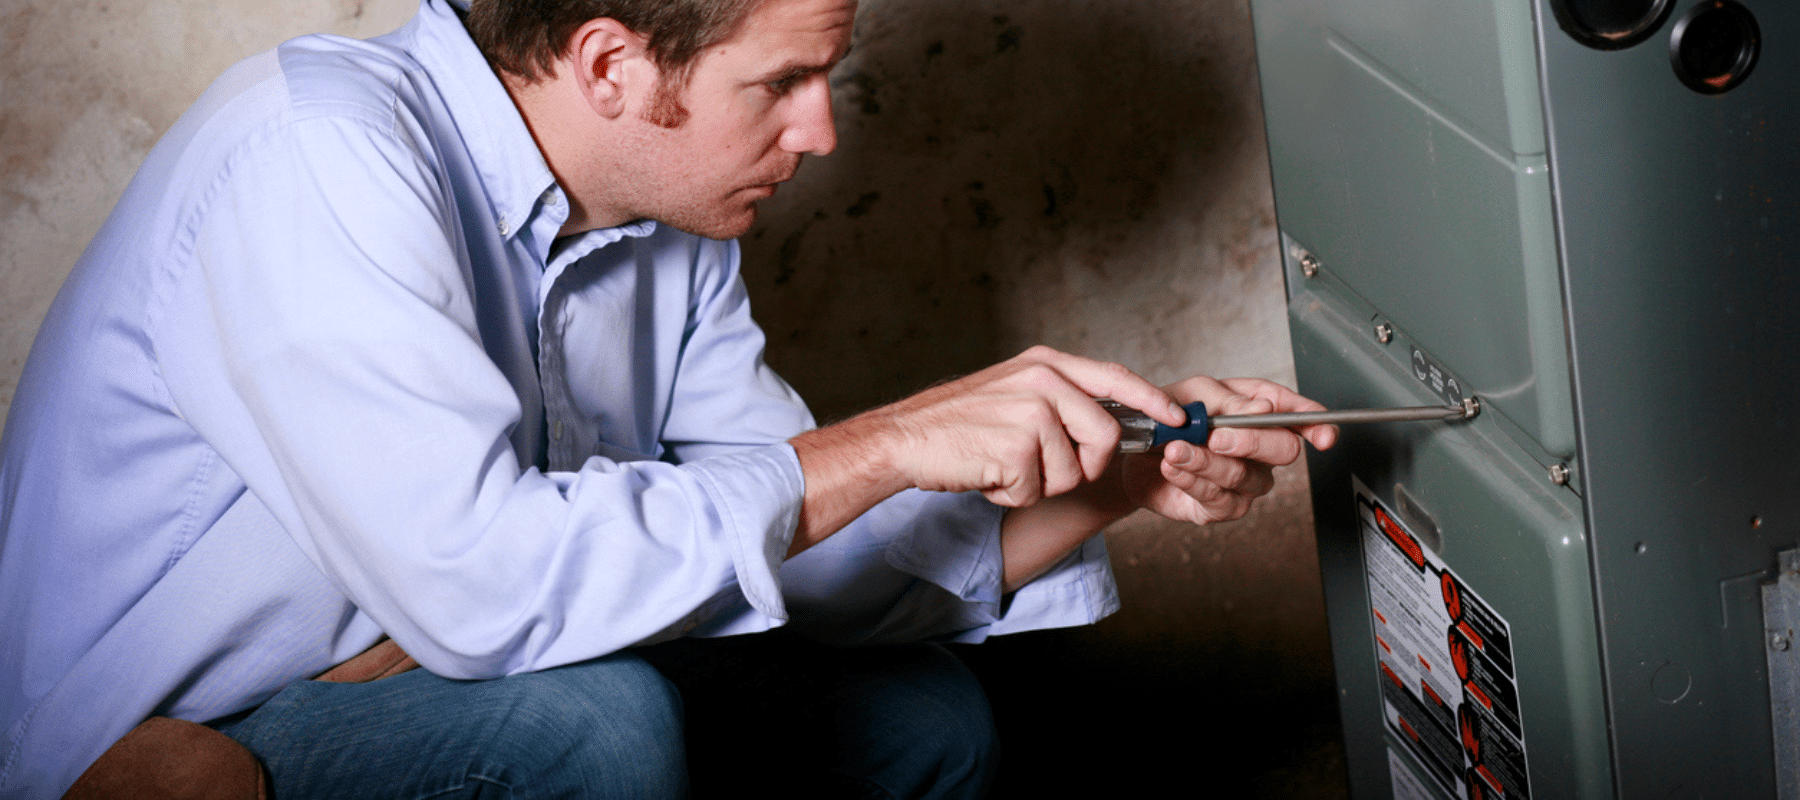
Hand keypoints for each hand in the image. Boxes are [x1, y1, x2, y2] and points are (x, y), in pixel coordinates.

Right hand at [787, 346, 1184, 555]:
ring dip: (1038, 482)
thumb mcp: (1012, 393)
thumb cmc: (956, 424)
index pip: (1115, 378)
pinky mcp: (1017, 447)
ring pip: (1071, 470)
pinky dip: (1012, 493)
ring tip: (1001, 463)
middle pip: (1105, 436)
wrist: (903, 439)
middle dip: (1080, 465)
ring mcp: (1031, 412)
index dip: (1151, 401)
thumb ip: (1060, 400)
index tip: (1177, 418)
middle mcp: (1044, 381)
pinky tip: (987, 474)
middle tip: (1036, 465)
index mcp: (1045, 364)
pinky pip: (1038, 489)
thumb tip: (1110, 426)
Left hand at [1119, 376, 1336, 524]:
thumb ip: (1230, 400)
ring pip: (1244, 475)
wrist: (1132, 449)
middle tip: (1216, 437)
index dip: (1316, 425)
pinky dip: (1192, 480)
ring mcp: (1246, 480)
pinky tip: (1173, 468)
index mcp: (1260, 411)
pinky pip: (1218, 497)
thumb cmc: (1169, 415)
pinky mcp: (1222, 506)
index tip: (1322, 435)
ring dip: (1206, 461)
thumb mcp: (1194, 393)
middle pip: (1284, 449)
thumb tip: (1264, 408)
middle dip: (1251, 442)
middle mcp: (1261, 449)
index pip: (1298, 416)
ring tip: (1175, 450)